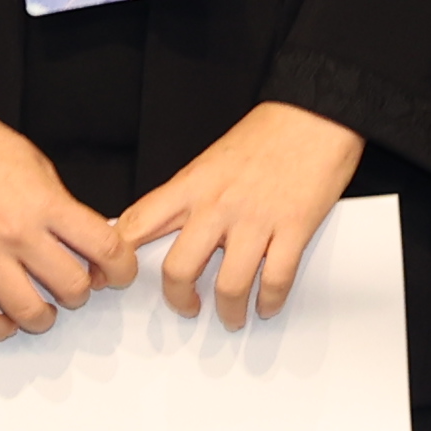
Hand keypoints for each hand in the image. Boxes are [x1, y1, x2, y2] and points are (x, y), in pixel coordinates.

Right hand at [0, 103, 131, 341]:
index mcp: (45, 203)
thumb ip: (62, 207)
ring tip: (43, 309)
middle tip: (74, 286)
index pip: (105, 248)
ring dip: (44, 317)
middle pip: (72, 287)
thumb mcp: (37, 165)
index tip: (118, 274)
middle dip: (81, 292)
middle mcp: (17, 232)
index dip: (122, 269)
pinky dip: (0, 327)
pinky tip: (6, 319)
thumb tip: (83, 241)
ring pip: (30, 311)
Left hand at [125, 103, 365, 326]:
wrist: (315, 114)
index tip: (115, 275)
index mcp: (191, 185)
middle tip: (186, 306)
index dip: (117, 257)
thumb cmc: (267, 133)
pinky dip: (269, 301)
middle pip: (178, 269)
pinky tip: (266, 304)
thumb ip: (189, 193)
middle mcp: (217, 205)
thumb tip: (169, 226)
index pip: (137, 224)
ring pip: (229, 285)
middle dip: (179, 299)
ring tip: (231, 316)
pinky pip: (275, 279)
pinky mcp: (294, 227)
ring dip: (229, 311)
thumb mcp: (211, 159)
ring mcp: (256, 219)